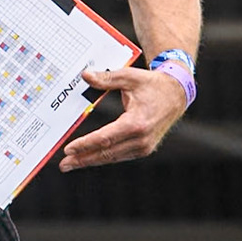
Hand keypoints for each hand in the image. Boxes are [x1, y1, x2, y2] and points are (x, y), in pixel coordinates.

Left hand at [60, 65, 187, 170]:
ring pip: (112, 156)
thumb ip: (106, 78)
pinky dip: (104, 157)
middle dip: (83, 159)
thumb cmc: (153, 85)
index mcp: (137, 123)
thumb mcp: (129, 77)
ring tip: (72, 164)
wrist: (177, 94)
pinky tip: (89, 158)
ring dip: (91, 160)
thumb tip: (86, 76)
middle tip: (64, 164)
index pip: (105, 138)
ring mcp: (145, 146)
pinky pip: (120, 155)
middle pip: (106, 152)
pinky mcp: (145, 148)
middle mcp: (142, 139)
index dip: (85, 145)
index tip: (68, 149)